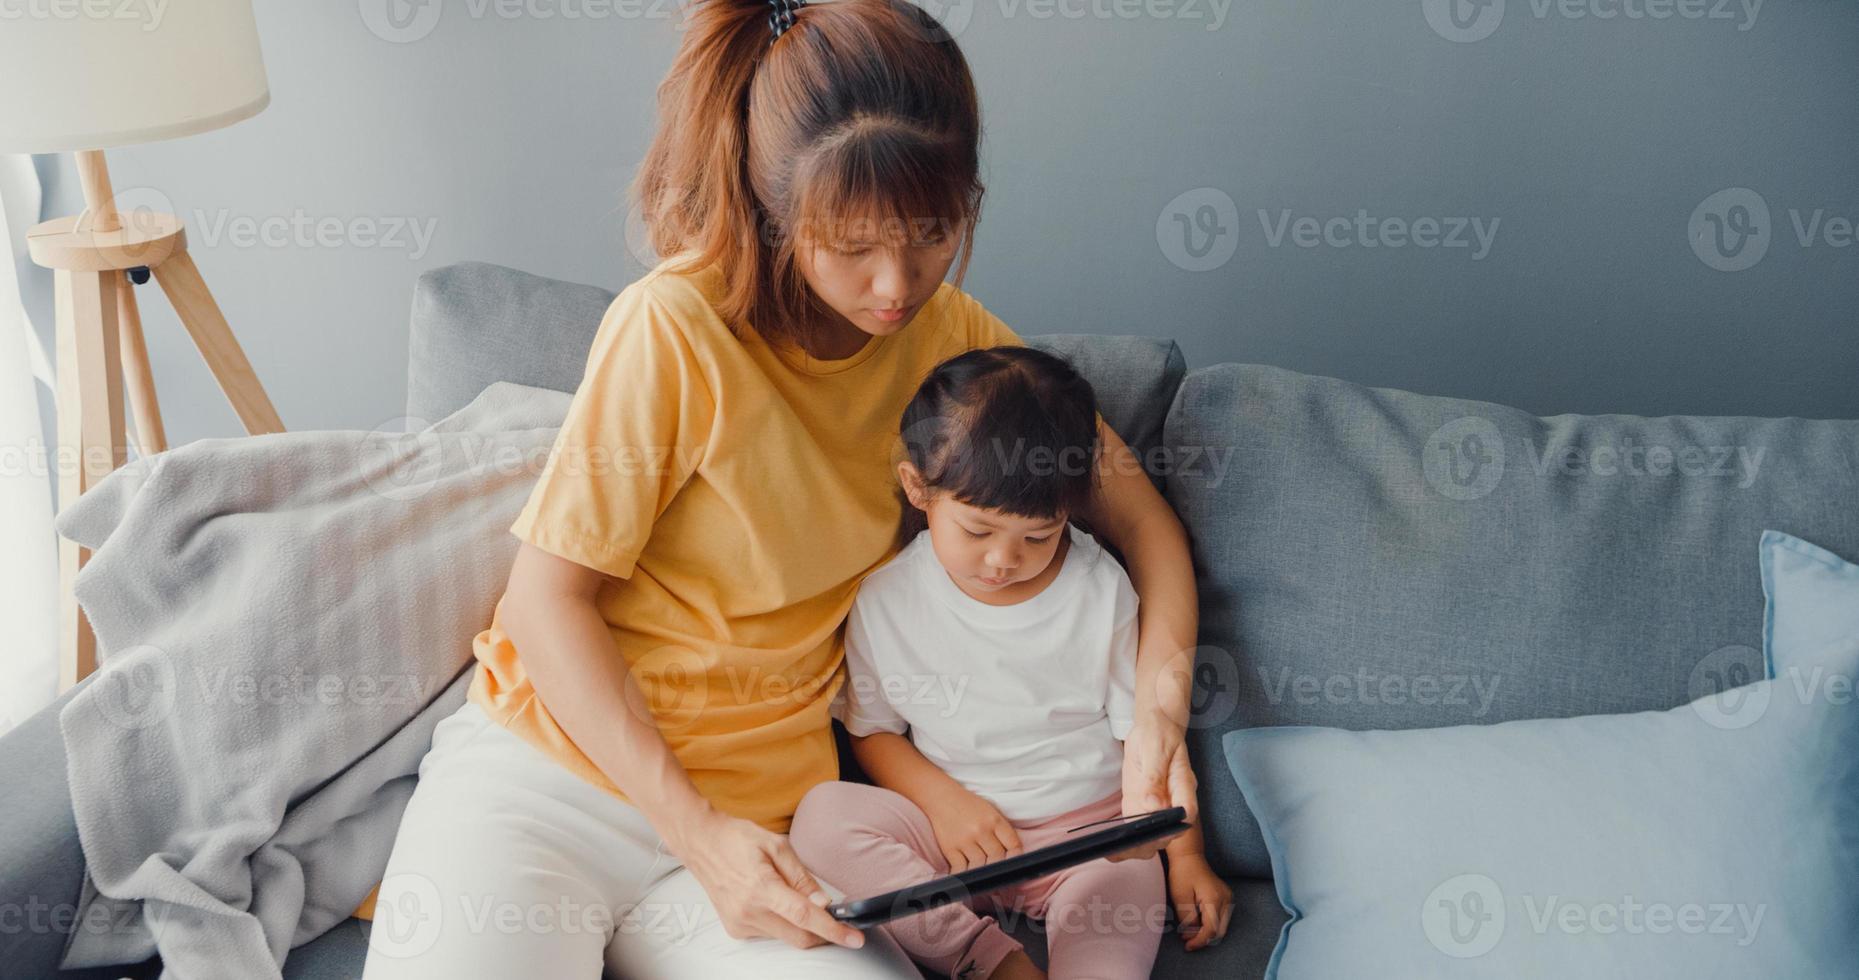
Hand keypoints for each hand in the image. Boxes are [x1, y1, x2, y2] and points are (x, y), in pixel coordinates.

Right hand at [663, 805, 865, 949]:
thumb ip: (802, 877)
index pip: (804, 917)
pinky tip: (773, 899)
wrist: (701, 843)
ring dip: (800, 924)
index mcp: (761, 887)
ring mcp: (740, 923)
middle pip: (799, 936)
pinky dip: (782, 922)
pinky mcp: (735, 929)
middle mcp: (749, 911)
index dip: (833, 930)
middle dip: (823, 932)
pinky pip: (770, 934)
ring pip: (786, 937)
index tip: (854, 938)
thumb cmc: (737, 838)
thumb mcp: (777, 846)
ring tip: (789, 893)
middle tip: (838, 919)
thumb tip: (823, 902)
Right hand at [920, 786, 1022, 871]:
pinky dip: (964, 877)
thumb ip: (1002, 831)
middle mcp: (981, 830)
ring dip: (983, 874)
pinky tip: (967, 880)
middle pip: (997, 858)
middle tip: (1002, 878)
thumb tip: (1012, 855)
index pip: (1014, 845)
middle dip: (1000, 869)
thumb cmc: (968, 805)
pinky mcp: (950, 848)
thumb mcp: (990, 811)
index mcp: (995, 820)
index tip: (1016, 866)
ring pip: (980, 867)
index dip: (1016, 859)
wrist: (941, 797)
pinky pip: (961, 869)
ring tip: (985, 881)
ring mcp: (965, 840)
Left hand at [1108, 716, 1198, 861]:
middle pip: (1169, 831)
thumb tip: (1152, 804)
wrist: (1154, 726)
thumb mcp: (1155, 749)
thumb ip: (1154, 777)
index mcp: (1184, 785)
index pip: (1186, 813)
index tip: (1155, 833)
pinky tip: (1111, 847)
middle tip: (1126, 847)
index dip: (1173, 827)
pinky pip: (1137, 826)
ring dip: (1136, 846)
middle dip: (1150, 843)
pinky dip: (1126, 838)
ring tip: (1114, 852)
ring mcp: (1159, 805)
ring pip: (1153, 835)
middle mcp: (1174, 800)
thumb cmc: (1158, 733)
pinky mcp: (1142, 804)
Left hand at [1166, 852, 1232, 950]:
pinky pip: (1221, 918)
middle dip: (1203, 939)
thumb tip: (1192, 934)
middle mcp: (1226, 899)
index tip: (1187, 946)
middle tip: (1186, 940)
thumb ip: (1188, 918)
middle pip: (1219, 931)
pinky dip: (1210, 925)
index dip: (1199, 941)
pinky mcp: (1226, 897)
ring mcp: (1228, 898)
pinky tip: (1197, 923)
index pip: (1210, 930)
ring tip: (1189, 932)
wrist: (1189, 856)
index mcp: (1215, 899)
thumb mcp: (1180, 897)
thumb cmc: (1183, 874)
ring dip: (1207, 933)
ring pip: (1222, 926)